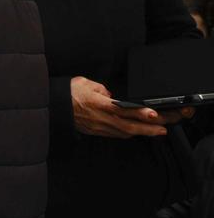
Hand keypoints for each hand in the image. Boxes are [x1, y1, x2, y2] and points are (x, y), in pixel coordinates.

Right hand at [71, 76, 192, 137]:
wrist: (53, 107)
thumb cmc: (67, 94)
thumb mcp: (84, 82)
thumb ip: (101, 88)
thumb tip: (110, 94)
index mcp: (98, 104)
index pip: (123, 109)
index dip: (140, 113)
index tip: (154, 114)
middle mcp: (100, 117)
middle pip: (129, 125)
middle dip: (149, 128)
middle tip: (165, 127)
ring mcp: (99, 127)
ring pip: (125, 132)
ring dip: (142, 132)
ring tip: (157, 131)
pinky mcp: (96, 131)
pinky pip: (116, 134)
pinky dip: (129, 133)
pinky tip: (138, 132)